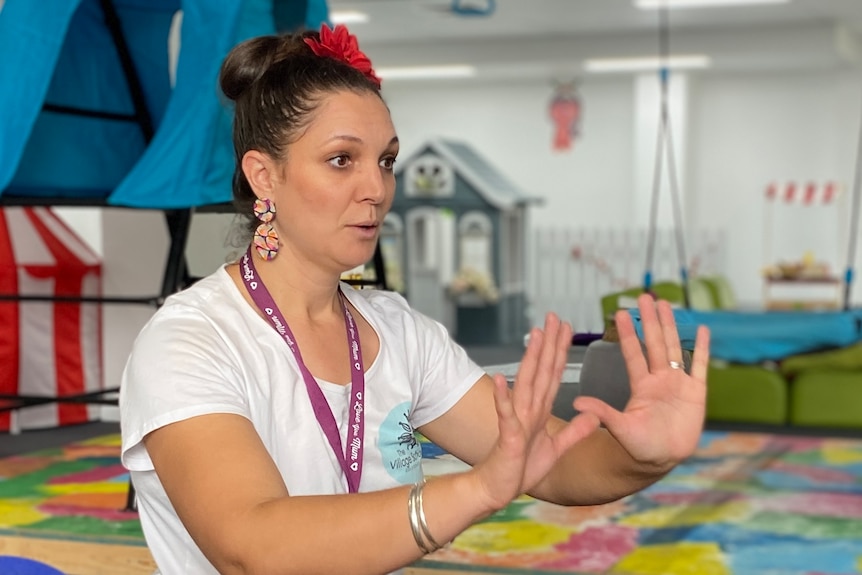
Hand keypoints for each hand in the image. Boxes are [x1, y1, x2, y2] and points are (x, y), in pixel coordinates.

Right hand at [473, 313, 600, 509]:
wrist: (497, 489)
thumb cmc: (521, 468)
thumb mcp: (557, 448)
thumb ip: (576, 432)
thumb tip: (594, 416)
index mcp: (539, 410)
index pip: (552, 374)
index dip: (559, 351)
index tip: (565, 329)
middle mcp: (527, 409)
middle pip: (541, 370)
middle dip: (548, 344)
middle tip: (554, 316)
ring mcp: (517, 419)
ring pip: (526, 384)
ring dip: (530, 359)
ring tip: (534, 335)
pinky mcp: (508, 436)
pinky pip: (506, 414)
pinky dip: (503, 397)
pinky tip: (501, 379)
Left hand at [574, 294, 709, 471]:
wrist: (663, 460)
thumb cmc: (639, 446)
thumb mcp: (620, 428)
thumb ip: (602, 413)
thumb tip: (576, 403)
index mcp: (641, 385)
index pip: (634, 354)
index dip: (628, 334)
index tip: (620, 313)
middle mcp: (659, 379)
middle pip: (655, 344)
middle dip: (650, 321)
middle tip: (644, 297)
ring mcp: (678, 384)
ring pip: (675, 349)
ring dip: (671, 327)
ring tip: (667, 305)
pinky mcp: (697, 393)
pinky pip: (700, 366)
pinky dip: (702, 349)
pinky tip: (702, 329)